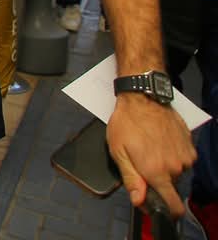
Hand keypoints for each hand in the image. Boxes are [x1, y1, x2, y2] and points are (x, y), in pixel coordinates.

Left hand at [106, 93, 195, 216]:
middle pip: (169, 186)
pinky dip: (171, 154)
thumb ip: (131, 179)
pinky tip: (159, 142)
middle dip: (156, 179)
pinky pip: (181, 158)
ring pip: (175, 171)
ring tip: (149, 148)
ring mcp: (185, 156)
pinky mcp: (189, 145)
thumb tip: (139, 201)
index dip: (163, 210)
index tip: (153, 205)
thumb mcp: (119, 152)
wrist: (143, 98)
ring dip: (164, 166)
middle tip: (141, 161)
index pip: (172, 205)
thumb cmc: (127, 123)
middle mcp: (175, 167)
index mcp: (157, 172)